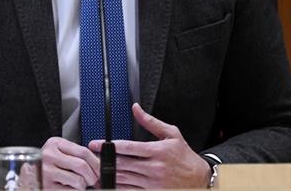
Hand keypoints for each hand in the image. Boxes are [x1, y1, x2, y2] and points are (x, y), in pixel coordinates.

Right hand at [41, 136, 99, 188]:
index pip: (83, 151)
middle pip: (82, 166)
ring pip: (78, 180)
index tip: (100, 169)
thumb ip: (75, 154)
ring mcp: (47, 173)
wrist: (28, 176)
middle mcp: (49, 156)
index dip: (96, 162)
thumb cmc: (47, 164)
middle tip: (95, 181)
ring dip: (83, 186)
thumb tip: (97, 165)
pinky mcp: (47, 187)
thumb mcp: (58, 151)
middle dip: (93, 176)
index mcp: (54, 144)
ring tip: (78, 184)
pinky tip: (69, 188)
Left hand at [87, 103, 210, 188]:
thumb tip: (136, 109)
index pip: (129, 147)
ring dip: (108, 174)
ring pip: (124, 178)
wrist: (198, 179)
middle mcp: (154, 167)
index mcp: (157, 151)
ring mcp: (152, 182)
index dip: (110, 146)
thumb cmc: (184, 156)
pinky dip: (118, 187)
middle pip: (123, 164)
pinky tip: (109, 183)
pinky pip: (130, 190)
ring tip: (96, 170)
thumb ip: (150, 122)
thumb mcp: (171, 134)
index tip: (96, 144)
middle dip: (105, 160)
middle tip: (92, 157)